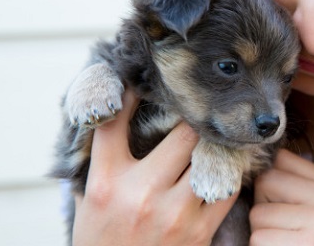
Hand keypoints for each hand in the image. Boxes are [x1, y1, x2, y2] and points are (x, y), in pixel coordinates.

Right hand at [72, 89, 237, 245]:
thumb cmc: (101, 241)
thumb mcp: (87, 202)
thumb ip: (100, 163)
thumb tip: (111, 117)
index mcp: (105, 183)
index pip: (113, 125)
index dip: (130, 96)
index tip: (142, 83)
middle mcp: (140, 193)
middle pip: (183, 134)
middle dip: (192, 119)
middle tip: (198, 109)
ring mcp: (174, 213)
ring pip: (209, 157)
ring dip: (213, 144)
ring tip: (216, 134)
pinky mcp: (199, 231)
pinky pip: (226, 187)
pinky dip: (226, 173)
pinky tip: (220, 167)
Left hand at [249, 149, 313, 245]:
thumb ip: (301, 186)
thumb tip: (263, 163)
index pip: (283, 159)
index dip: (273, 181)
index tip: (282, 201)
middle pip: (267, 181)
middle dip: (265, 205)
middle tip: (284, 228)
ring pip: (258, 214)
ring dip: (262, 233)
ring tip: (287, 244)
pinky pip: (258, 239)